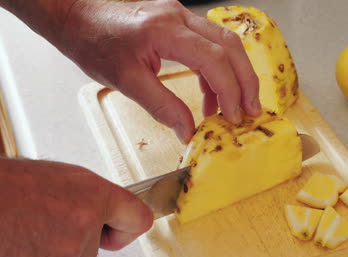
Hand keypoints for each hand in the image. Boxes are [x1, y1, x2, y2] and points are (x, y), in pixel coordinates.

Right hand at [0, 158, 152, 256]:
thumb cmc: (9, 186)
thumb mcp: (60, 178)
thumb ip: (89, 197)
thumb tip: (101, 209)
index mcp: (94, 195)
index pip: (139, 219)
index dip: (126, 228)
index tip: (118, 229)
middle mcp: (85, 225)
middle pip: (96, 246)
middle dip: (78, 239)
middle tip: (49, 222)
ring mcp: (66, 253)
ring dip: (54, 251)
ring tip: (31, 228)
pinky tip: (25, 242)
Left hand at [59, 0, 260, 142]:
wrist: (78, 18)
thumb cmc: (94, 44)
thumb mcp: (126, 81)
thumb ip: (162, 106)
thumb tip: (189, 131)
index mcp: (165, 30)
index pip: (213, 58)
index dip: (229, 90)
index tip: (235, 116)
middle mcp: (179, 17)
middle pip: (230, 46)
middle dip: (245, 81)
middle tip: (252, 111)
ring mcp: (181, 17)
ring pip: (224, 44)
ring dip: (234, 77)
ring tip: (232, 108)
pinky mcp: (178, 23)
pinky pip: (209, 46)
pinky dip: (215, 72)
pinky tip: (210, 96)